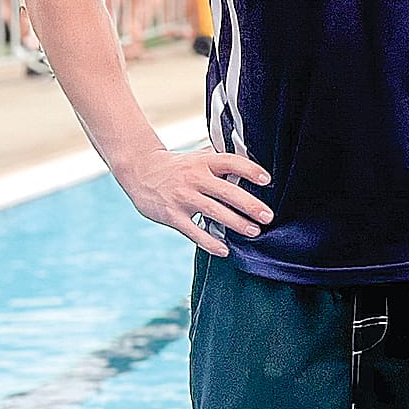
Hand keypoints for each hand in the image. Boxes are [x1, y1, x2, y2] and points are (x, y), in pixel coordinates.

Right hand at [112, 148, 272, 257]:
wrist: (140, 171)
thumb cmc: (179, 166)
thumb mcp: (199, 158)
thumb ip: (221, 162)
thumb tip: (253, 160)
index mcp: (205, 162)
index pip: (231, 162)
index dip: (250, 170)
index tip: (267, 180)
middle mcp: (195, 178)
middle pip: (227, 191)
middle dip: (250, 205)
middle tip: (268, 216)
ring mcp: (182, 197)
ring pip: (213, 211)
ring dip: (236, 223)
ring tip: (253, 231)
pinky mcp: (171, 214)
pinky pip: (193, 231)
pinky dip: (209, 242)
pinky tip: (224, 250)